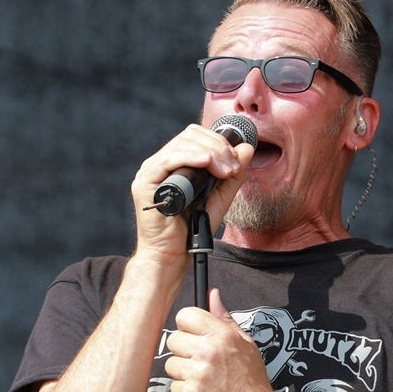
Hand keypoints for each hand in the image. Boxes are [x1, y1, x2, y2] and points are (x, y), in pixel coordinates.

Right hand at [130, 125, 253, 264]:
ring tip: (225, 171)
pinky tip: (207, 163)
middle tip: (232, 167)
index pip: (196, 137)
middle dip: (217, 147)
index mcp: (176, 164)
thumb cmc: (191, 230)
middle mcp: (161, 164)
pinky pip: (168, 160)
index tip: (236, 160)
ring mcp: (151, 172)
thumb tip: (246, 148)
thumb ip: (233, 174)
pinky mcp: (145, 183)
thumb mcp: (220, 197)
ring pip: (181, 144)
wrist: (173, 255)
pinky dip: (190, 157)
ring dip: (210, 153)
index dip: (219, 141)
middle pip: (190, 136)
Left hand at [164, 288, 275, 391]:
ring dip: (183, 373)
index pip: (185, 316)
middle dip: (184, 351)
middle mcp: (208, 352)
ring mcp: (196, 374)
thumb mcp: (245, 344)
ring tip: (203, 380)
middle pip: (173, 340)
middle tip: (200, 361)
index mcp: (222, 336)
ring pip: (171, 364)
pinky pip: (173, 387)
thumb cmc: (252, 382)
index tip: (193, 335)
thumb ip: (224, 318)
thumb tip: (212, 295)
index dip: (187, 326)